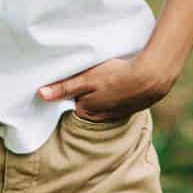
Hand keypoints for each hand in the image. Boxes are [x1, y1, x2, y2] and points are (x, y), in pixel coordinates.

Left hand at [39, 51, 179, 121]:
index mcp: (86, 110)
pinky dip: (118, 94)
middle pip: (88, 102)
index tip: (80, 75)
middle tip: (96, 74)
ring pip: (104, 103)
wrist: (152, 77)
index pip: (73, 99)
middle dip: (89, 92)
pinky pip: (118, 102)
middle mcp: (99, 117)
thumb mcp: (87, 78)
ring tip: (110, 78)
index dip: (76, 87)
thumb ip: (64, 87)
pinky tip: (122, 83)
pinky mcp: (130, 108)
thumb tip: (40, 94)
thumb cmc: (117, 76)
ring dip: (105, 94)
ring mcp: (116, 114)